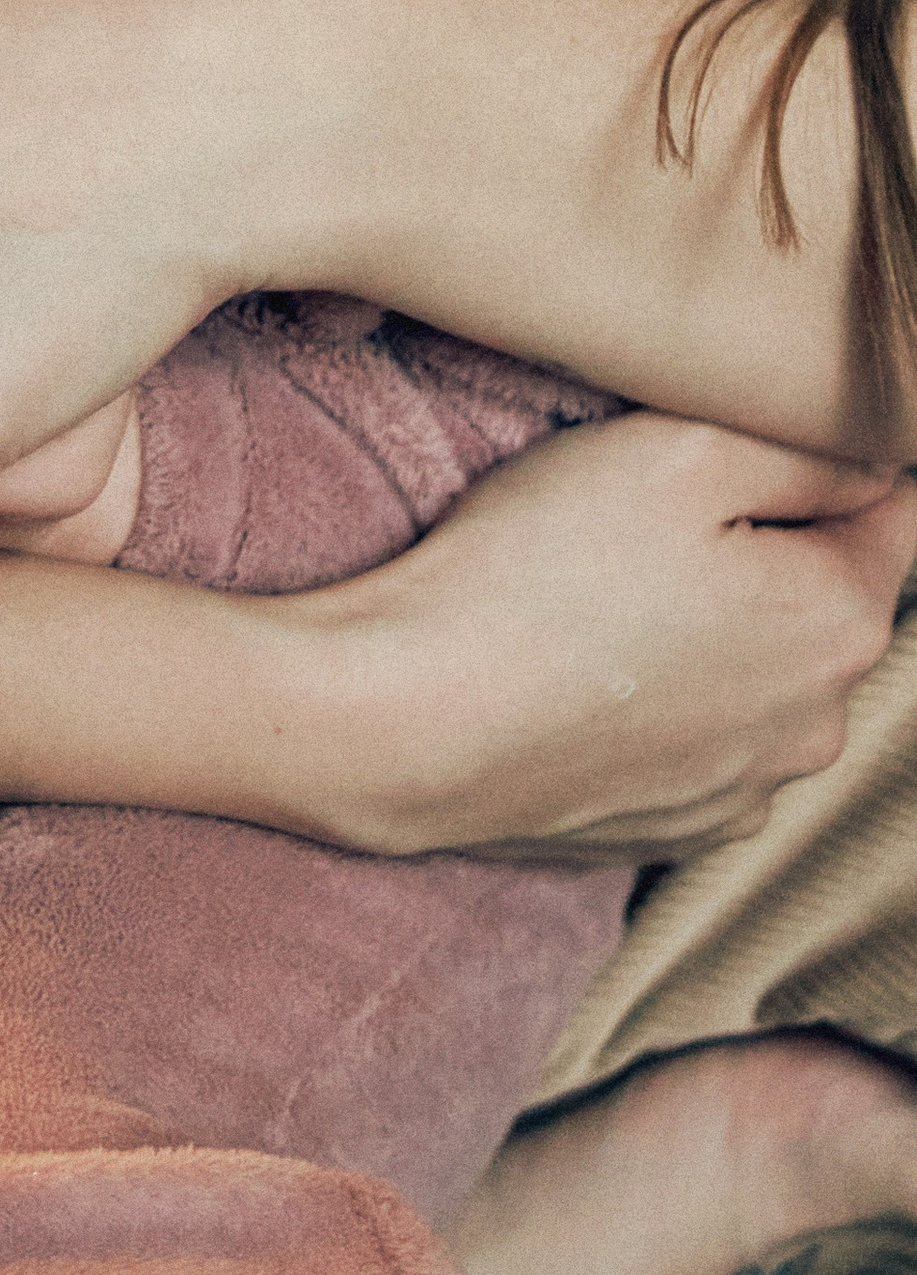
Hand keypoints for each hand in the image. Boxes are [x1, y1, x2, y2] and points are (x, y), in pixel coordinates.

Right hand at [285, 411, 916, 862]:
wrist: (407, 724)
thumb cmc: (536, 572)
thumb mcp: (677, 450)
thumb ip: (804, 445)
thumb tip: (869, 456)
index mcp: (841, 619)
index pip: (890, 507)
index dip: (817, 458)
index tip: (732, 444)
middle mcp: (819, 723)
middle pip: (819, 595)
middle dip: (758, 550)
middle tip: (643, 514)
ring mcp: (745, 790)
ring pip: (756, 673)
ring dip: (707, 632)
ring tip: (599, 597)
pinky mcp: (671, 830)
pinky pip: (695, 741)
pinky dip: (657, 704)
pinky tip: (581, 673)